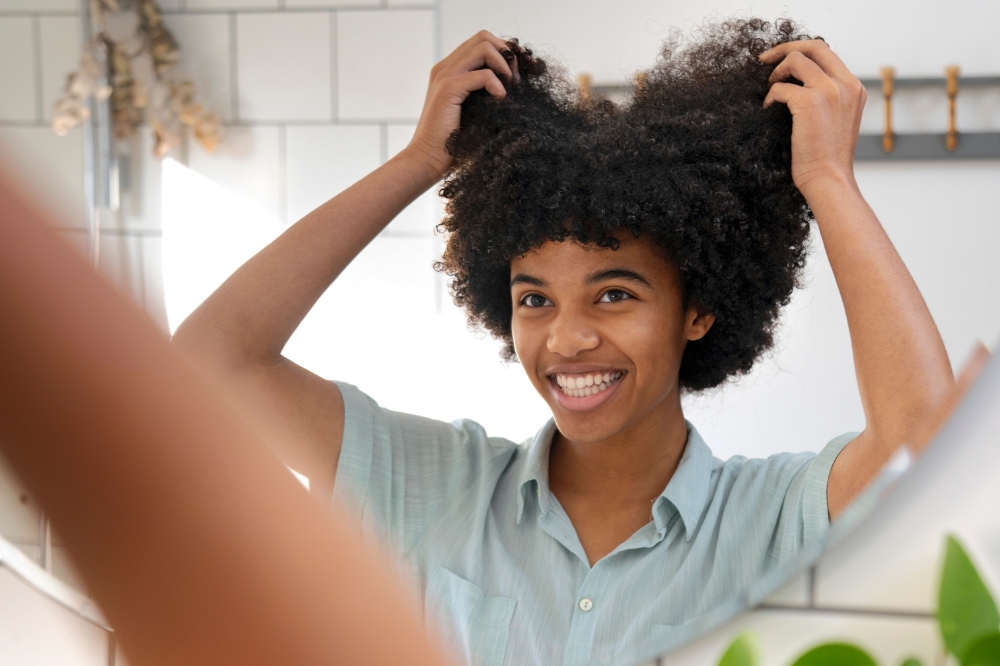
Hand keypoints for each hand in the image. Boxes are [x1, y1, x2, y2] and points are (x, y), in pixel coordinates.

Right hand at [405, 31, 517, 179]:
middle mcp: (445, 67)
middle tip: (515, 81)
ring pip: (484, 47)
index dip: (504, 53)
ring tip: (509, 90)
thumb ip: (485, 93)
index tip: (516, 76)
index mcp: (450, 70)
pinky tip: (500, 102)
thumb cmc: (453, 142)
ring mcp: (445, 75)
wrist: (428, 159)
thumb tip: (515, 84)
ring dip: (504, 66)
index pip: (482, 42)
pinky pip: (483, 75)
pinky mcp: (448, 89)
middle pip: (484, 37)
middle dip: (506, 55)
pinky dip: (498, 86)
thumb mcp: (474, 111)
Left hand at [761, 40, 866, 196]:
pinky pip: (780, 87)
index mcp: (854, 87)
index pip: (827, 52)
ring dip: (776, 72)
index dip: (801, 51)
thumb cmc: (827, 157)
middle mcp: (845, 84)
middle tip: (764, 60)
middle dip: (785, 48)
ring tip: (770, 90)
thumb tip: (799, 82)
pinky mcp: (809, 102)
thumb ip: (828, 97)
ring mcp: (829, 91)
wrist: (829, 178)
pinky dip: (770, 96)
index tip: (782, 59)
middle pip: (813, 46)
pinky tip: (768, 109)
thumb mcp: (837, 119)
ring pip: (796, 60)